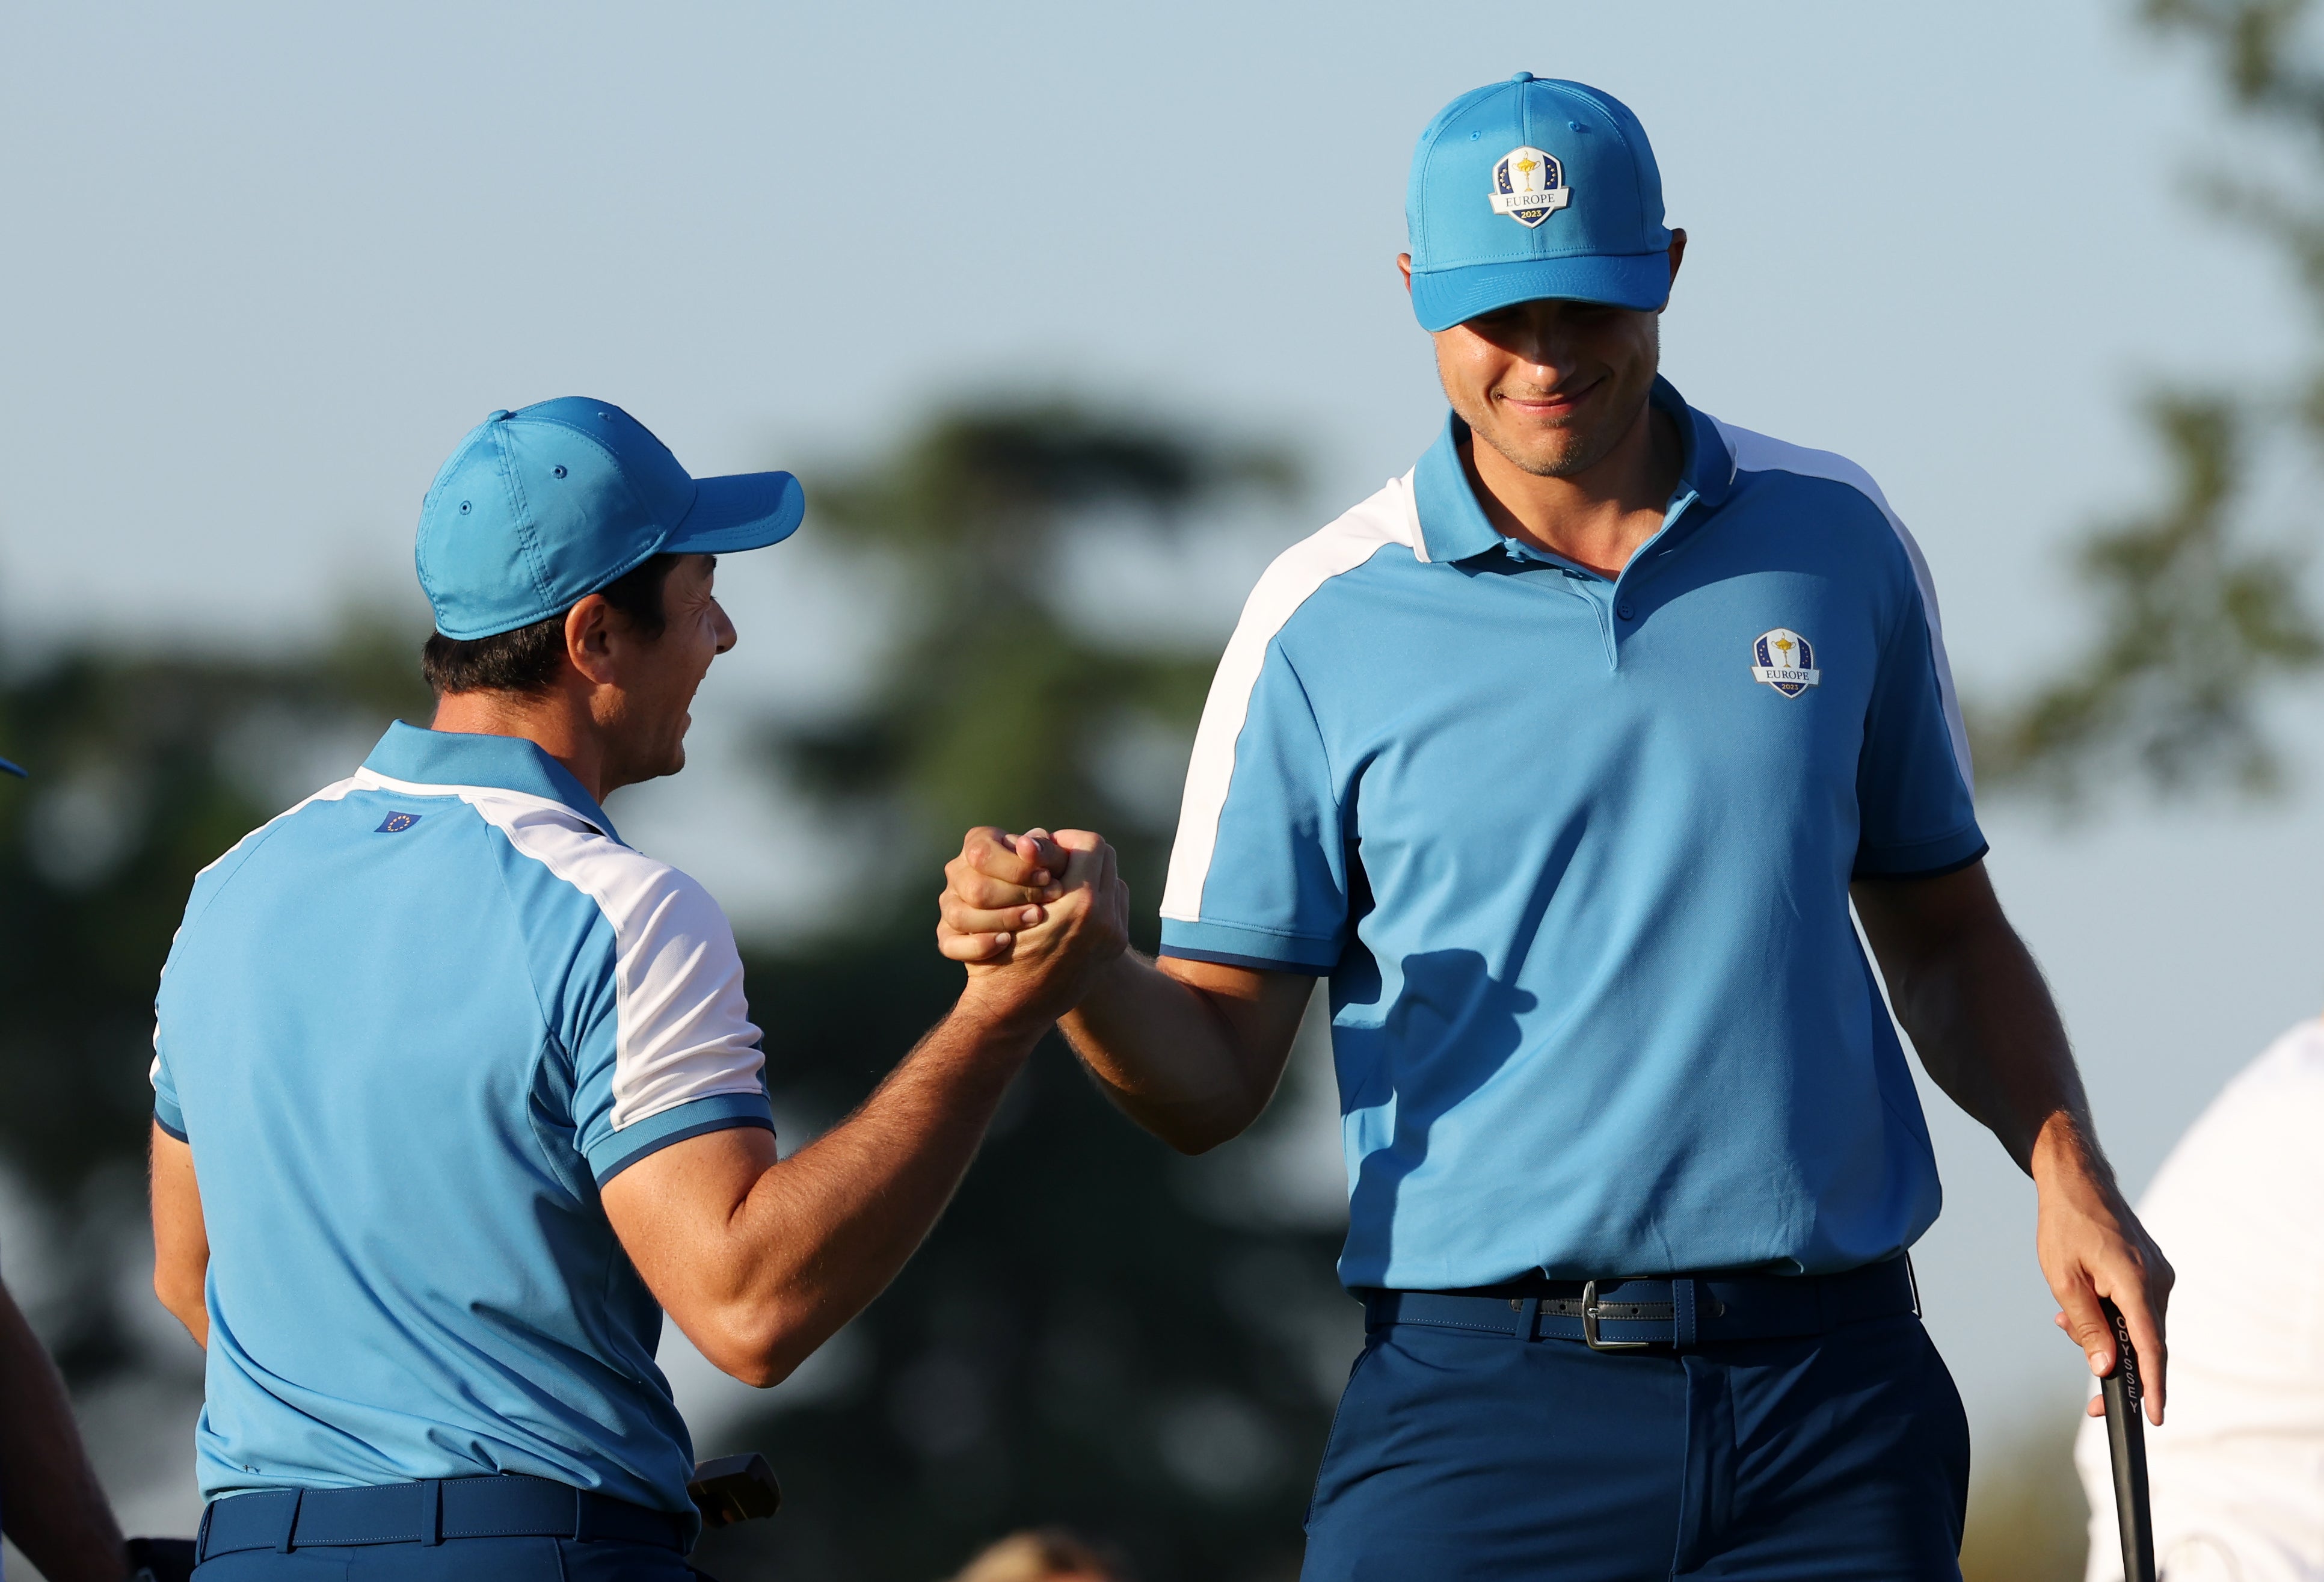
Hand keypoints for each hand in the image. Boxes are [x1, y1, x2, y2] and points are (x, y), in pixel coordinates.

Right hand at [939, 825, 1068, 962]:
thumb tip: (1028, 844)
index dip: (1016, 868)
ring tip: (1034, 919)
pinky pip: (951, 944)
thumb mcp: (1054, 865)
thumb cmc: (1047, 883)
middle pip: (975, 888)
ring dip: (1002, 919)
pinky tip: (1006, 941)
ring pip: (960, 916)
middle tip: (1049, 900)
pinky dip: (979, 946)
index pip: (982, 853)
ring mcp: (950, 904)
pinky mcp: (948, 936)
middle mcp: (958, 872)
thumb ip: (1045, 851)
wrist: (1047, 922)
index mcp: (978, 845)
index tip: (1047, 877)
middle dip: (1016, 896)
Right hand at [942, 826, 1128, 1027]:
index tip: (1044, 850)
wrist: (1014, 1008)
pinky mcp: (1115, 945)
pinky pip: (1116, 902)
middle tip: (1053, 863)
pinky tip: (1069, 904)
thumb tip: (1036, 837)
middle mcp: (1105, 919)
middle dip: (1080, 854)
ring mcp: (1114, 934)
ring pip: (1114, 879)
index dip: (1065, 840)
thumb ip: (1030, 869)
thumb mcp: (1009, 904)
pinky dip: (1096, 895)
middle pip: (1107, 858)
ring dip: (1090, 874)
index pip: (1090, 844)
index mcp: (1080, 903)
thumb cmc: (1000, 952)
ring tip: (1060, 883)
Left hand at [2033, 1121, 2173, 1424]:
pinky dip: (2112, 1318)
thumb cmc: (2064, 1225)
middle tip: (2092, 1402)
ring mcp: (2159, 1276)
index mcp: (2136, 1283)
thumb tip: (2105, 1368)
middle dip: (2118, 1370)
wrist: (2076, 1180)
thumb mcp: (2063, 1279)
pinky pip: (2137, 1309)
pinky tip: (2080, 1309)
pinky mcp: (2152, 1272)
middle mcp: (2158, 1281)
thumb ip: (2087, 1325)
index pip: (2151, 1347)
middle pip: (2145, 1344)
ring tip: (2065, 1323)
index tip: (2153, 1416)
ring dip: (2107, 1337)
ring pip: (2138, 1328)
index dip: (2152, 1385)